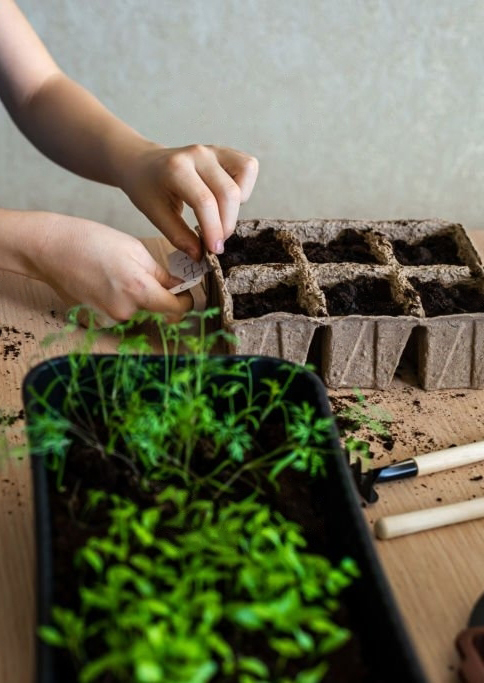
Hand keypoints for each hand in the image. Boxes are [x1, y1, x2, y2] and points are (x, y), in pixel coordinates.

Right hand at [35, 216, 192, 324]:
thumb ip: (161, 274)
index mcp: (139, 291)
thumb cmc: (91, 242)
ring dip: (139, 301)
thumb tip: (180, 286)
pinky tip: (107, 286)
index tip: (184, 291)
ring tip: (121, 278)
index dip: (185, 300)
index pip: (177, 310)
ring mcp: (109, 320)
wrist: (51, 249)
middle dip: (161, 300)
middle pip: (158, 314)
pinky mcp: (96, 323)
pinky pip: (120, 317)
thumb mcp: (135, 250)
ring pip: (138, 315)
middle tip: (151, 279)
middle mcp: (125, 312)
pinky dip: (120, 305)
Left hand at [120, 143, 258, 260]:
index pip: (205, 201)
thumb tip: (200, 256)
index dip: (214, 229)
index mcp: (176, 168)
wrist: (143, 163)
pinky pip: (248, 167)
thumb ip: (179, 236)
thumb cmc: (147, 188)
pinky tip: (226, 201)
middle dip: (227, 224)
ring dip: (238, 204)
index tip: (214, 250)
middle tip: (215, 242)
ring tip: (221, 217)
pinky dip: (244, 187)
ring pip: (245, 174)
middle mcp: (198, 154)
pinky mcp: (224, 152)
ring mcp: (214, 150)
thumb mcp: (155, 214)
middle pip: (228, 192)